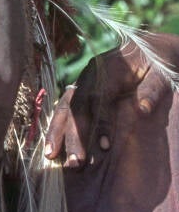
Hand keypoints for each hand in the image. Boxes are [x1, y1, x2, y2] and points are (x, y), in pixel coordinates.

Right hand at [45, 33, 177, 166]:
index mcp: (108, 70)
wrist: (149, 49)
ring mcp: (81, 82)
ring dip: (56, 132)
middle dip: (71, 135)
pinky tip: (52, 144)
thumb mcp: (161, 74)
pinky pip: (64, 109)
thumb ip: (152, 89)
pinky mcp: (79, 90)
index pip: (98, 99)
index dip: (99, 124)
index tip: (104, 148)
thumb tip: (143, 109)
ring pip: (63, 108)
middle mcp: (89, 76)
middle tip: (75, 162)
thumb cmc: (156, 65)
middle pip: (75, 106)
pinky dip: (57, 126)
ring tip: (50, 155)